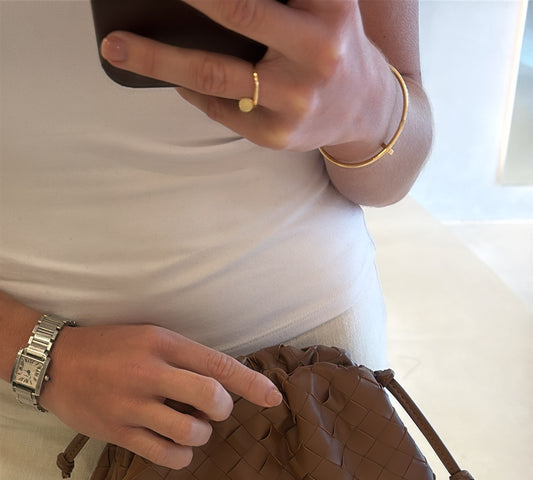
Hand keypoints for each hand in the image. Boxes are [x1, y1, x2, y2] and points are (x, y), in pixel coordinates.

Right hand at [41, 323, 281, 468]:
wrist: (54, 363)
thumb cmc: (109, 349)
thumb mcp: (148, 338)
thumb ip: (184, 358)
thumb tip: (224, 385)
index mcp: (162, 343)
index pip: (218, 365)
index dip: (252, 384)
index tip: (274, 398)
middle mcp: (150, 372)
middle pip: (211, 398)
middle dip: (221, 410)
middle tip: (211, 411)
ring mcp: (133, 404)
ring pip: (191, 432)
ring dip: (199, 435)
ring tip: (186, 428)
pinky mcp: (119, 431)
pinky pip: (166, 455)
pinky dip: (180, 456)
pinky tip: (174, 447)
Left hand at [100, 0, 398, 157]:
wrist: (369, 113)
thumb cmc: (333, 41)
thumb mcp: (324, 4)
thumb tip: (206, 4)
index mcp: (330, 5)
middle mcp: (318, 49)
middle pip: (238, 10)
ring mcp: (296, 98)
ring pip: (212, 74)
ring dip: (155, 58)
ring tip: (114, 46)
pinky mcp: (278, 134)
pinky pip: (218, 106)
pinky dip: (188, 89)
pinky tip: (171, 77)